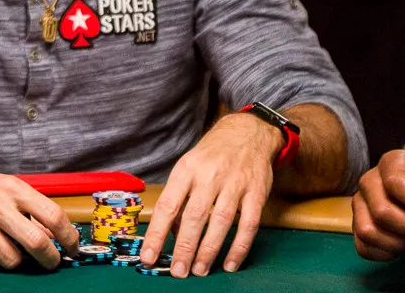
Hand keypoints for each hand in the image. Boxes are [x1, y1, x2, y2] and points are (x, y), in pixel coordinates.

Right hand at [0, 155, 79, 269]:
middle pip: (36, 242)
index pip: (52, 215)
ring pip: (11, 260)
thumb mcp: (4, 186)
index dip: (68, 236)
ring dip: (14, 259)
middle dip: (49, 259)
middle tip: (51, 262)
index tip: (73, 247)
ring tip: (6, 246)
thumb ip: (28, 208)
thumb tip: (55, 235)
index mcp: (12, 188)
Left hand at [140, 113, 277, 277]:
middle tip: (178, 271)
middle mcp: (210, 175)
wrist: (248, 132)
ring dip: (209, 250)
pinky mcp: (256, 192)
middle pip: (194, 216)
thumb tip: (168, 233)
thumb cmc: (212, 155)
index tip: (148, 255)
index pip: (168, 205)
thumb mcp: (188, 167)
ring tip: (200, 270)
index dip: (156, 233)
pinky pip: (248, 224)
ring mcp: (235, 183)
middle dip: (184, 248)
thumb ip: (179, 198)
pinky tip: (230, 263)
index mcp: (187, 169)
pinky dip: (239, 247)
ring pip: (221, 222)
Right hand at [353, 150, 404, 260]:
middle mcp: (368, 182)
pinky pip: (364, 247)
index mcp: (390, 163)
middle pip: (381, 212)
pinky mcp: (357, 226)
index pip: (394, 183)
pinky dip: (386, 253)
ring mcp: (359, 205)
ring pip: (368, 232)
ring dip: (399, 243)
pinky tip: (403, 245)